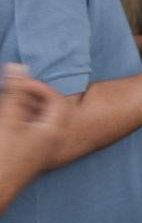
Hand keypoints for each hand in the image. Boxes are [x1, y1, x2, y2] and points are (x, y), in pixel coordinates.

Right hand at [0, 64, 67, 183]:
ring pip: (34, 120)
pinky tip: (6, 120)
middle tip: (9, 92)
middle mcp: (51, 140)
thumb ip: (15, 92)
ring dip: (20, 109)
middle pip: (46, 109)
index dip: (37, 86)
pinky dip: (17, 122)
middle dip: (26, 97)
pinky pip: (27, 132)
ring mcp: (39, 149)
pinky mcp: (27, 156)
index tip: (17, 82)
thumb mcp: (8, 119)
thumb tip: (18, 66)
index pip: (55, 98)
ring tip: (5, 105)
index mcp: (54, 130)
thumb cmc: (3, 156)